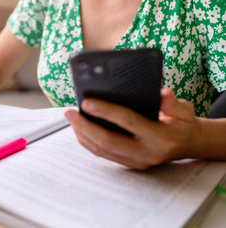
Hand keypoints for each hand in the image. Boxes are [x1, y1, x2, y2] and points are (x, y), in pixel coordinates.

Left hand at [64, 88, 202, 169]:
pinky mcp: (129, 164)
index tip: (86, 102)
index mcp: (160, 137)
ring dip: (82, 134)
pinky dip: (88, 141)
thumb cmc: (183, 123)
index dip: (106, 111)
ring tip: (71, 118)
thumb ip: (173, 103)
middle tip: (69, 112)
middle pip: (108, 141)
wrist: (188, 144)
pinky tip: (79, 129)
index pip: (128, 122)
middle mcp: (147, 152)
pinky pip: (103, 154)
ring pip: (102, 150)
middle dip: (85, 126)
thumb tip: (162, 94)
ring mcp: (137, 161)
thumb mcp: (184, 110)